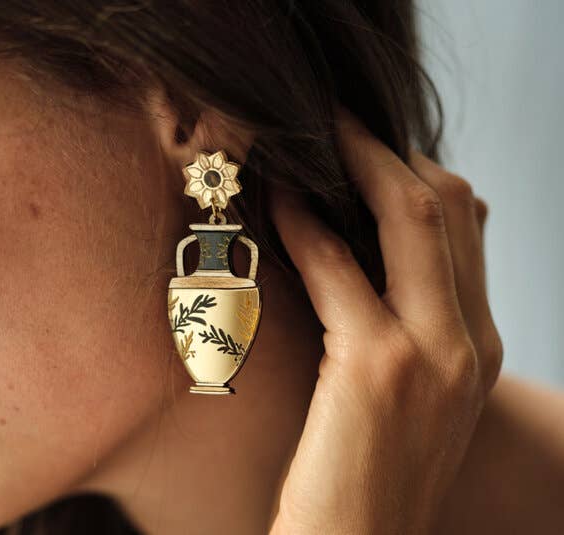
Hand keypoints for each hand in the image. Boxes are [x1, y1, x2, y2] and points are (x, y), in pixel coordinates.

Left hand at [267, 108, 503, 533]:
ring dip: (355, 164)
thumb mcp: (403, 393)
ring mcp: (434, 354)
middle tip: (337, 123)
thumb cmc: (362, 474)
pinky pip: (341, 268)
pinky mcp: (379, 369)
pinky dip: (307, 225)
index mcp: (479, 346)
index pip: (467, 225)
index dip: (414, 172)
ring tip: (310, 139)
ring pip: (411, 216)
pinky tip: (278, 202)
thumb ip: (402, 323)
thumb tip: (363, 254)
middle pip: (449, 204)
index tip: (364, 149)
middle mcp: (471, 342)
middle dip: (388, 150)